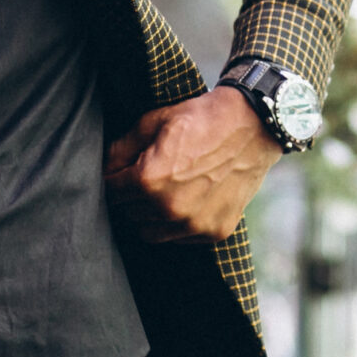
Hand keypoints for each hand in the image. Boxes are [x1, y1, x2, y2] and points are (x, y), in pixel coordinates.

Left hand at [105, 87, 281, 243]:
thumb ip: (121, 148)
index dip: (113, 177)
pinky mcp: (213, 232)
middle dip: (131, 196)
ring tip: (164, 190)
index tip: (121, 170)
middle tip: (147, 176)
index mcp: (149, 180)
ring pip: (149, 232)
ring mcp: (193, 224)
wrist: (252, 126)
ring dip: (150, 214)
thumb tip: (103, 168)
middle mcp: (169, 208)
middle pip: (128, 213)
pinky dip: (176, 223)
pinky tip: (186, 199)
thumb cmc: (200, 120)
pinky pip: (178, 237)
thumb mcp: (154, 121)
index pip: (110, 191)